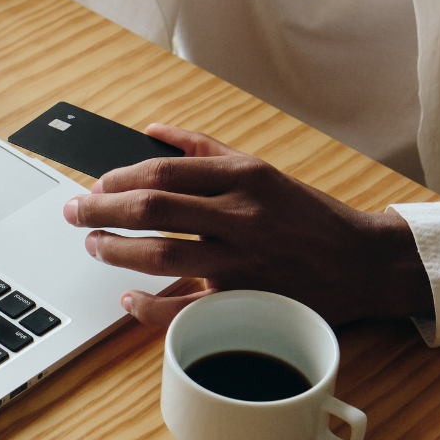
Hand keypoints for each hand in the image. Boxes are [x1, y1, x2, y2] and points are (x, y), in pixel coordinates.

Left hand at [61, 123, 432, 330]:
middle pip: (153, 208)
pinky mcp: (246, 301)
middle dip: (101, 209)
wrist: (364, 263)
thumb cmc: (308, 216)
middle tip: (75, 213)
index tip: (96, 184)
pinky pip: (185, 308)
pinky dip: (149, 305)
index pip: (164, 171)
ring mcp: (244, 261)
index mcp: (245, 177)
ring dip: (116, 250)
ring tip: (94, 246)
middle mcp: (243, 215)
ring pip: (162, 254)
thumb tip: (152, 130)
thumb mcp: (261, 168)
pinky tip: (129, 297)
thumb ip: (204, 149)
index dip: (119, 178)